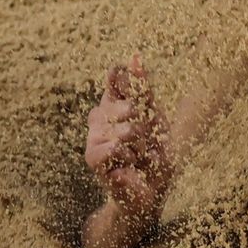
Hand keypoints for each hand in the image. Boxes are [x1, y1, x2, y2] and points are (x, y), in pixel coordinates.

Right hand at [83, 56, 173, 217]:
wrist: (151, 190)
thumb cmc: (154, 153)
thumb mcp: (155, 118)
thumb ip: (143, 88)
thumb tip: (135, 56)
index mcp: (114, 103)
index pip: (117, 78)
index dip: (130, 85)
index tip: (141, 100)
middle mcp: (99, 116)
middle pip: (128, 105)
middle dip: (145, 127)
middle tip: (145, 142)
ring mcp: (93, 136)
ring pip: (126, 129)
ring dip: (141, 146)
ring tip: (138, 156)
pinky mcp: (92, 157)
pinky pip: (116, 147)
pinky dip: (130, 157)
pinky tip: (128, 165)